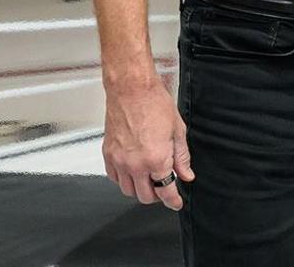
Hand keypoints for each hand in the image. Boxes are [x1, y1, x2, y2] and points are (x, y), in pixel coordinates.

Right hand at [102, 78, 193, 208]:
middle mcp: (135, 164)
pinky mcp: (107, 155)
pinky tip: (133, 172)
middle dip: (157, 196)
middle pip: (144, 196)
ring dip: (140, 189)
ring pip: (127, 190)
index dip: (173, 201)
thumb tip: (186, 174)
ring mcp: (118, 161)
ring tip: (150, 180)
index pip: (165, 192)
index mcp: (156, 160)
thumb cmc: (155, 105)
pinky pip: (113, 178)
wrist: (131, 91)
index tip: (176, 203)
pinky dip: (124, 180)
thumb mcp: (178, 131)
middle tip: (165, 188)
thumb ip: (182, 157)